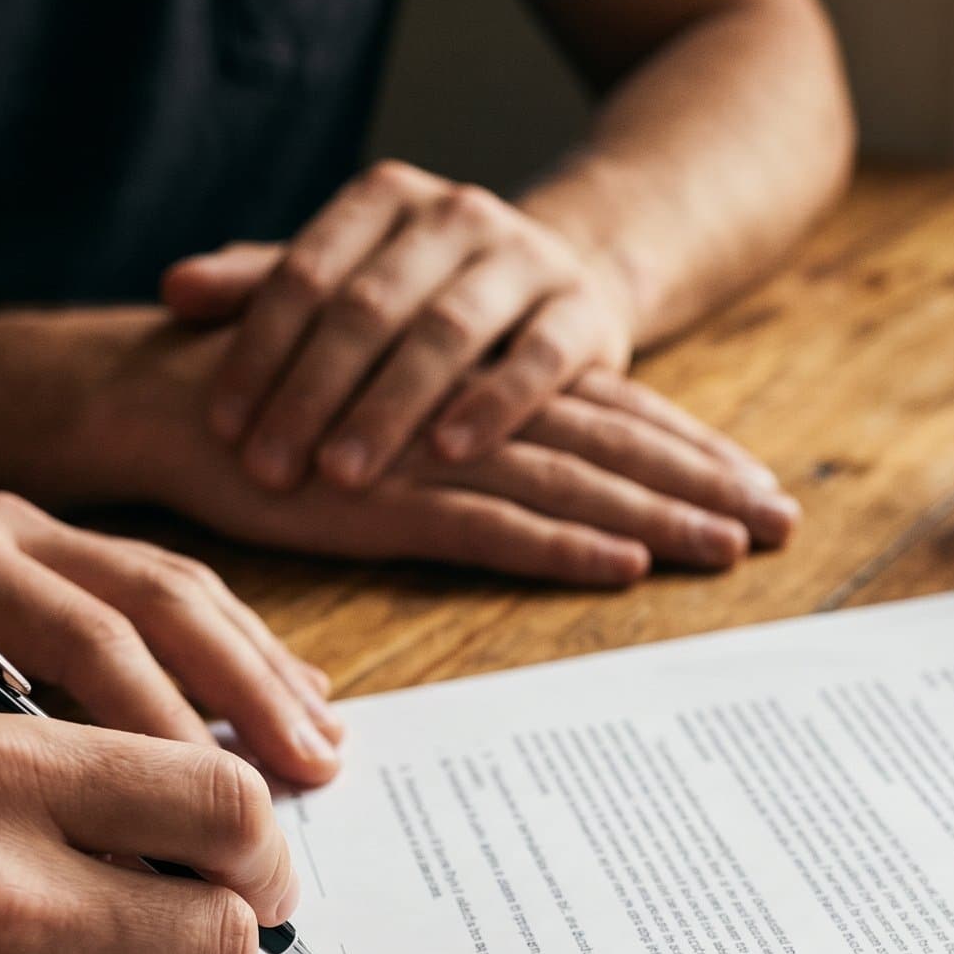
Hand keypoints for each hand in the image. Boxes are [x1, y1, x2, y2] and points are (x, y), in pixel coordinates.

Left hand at [0, 489, 344, 785]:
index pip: (82, 639)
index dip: (163, 726)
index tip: (217, 817)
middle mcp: (0, 524)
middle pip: (160, 595)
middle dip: (249, 687)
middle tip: (314, 773)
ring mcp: (34, 524)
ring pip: (181, 582)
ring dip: (261, 664)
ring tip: (325, 749)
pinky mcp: (53, 543)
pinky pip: (167, 583)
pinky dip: (237, 644)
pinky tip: (287, 702)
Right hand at [78, 319, 797, 586]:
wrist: (169, 394)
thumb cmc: (278, 411)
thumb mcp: (388, 429)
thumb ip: (454, 451)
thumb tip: (523, 497)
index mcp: (484, 389)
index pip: (611, 416)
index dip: (690, 450)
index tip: (759, 487)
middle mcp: (475, 412)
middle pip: (616, 446)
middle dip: (704, 484)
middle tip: (784, 523)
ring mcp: (434, 453)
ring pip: (573, 486)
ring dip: (659, 518)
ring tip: (732, 547)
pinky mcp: (387, 498)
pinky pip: (491, 526)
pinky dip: (562, 546)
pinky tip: (624, 563)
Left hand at [162, 160, 637, 487]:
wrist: (568, 277)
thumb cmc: (427, 293)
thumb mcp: (345, 279)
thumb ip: (261, 286)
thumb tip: (174, 290)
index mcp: (385, 198)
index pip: (305, 272)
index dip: (259, 350)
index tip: (223, 425)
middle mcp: (456, 215)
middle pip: (369, 306)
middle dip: (312, 392)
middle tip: (268, 467)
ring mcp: (527, 259)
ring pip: (448, 333)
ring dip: (389, 407)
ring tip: (343, 474)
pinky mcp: (587, 312)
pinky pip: (538, 359)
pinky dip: (492, 405)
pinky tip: (448, 451)